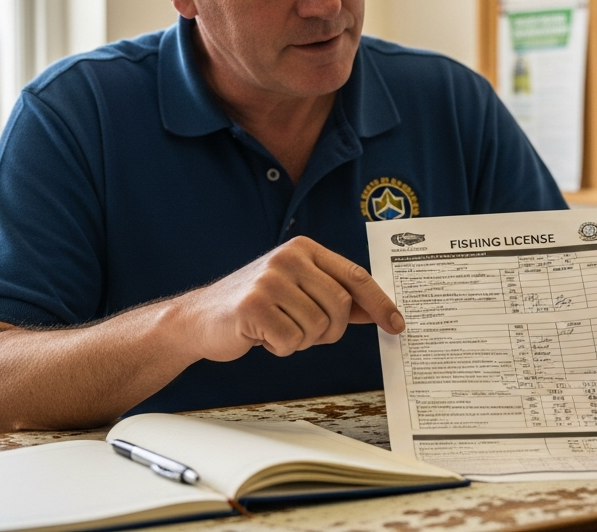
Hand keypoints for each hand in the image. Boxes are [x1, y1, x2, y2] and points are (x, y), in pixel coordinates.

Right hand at [173, 236, 403, 361]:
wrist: (199, 318)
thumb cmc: (256, 306)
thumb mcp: (299, 290)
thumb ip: (337, 296)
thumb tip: (380, 311)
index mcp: (304, 249)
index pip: (355, 276)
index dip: (380, 303)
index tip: (397, 325)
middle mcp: (288, 257)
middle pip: (340, 307)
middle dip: (330, 331)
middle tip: (306, 333)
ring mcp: (269, 279)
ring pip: (317, 328)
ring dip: (301, 340)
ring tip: (278, 328)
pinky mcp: (252, 306)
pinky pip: (291, 341)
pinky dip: (281, 348)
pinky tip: (262, 336)